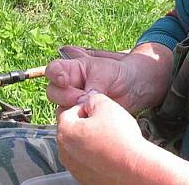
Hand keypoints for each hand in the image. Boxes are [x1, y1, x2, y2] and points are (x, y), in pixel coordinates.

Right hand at [46, 43, 172, 115]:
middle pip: (53, 92)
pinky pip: (71, 120)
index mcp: (73, 69)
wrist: (135, 87)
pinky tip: (92, 116)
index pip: (53, 70)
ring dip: (73, 109)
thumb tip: (83, 101)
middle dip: (66, 96)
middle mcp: (69, 85)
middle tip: (83, 98)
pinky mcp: (80, 114)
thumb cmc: (120, 73)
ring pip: (60, 107)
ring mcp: (73, 101)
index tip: (65, 81)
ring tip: (90, 107)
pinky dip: (79, 120)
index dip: (55, 75)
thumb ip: (92, 85)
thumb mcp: (106, 72)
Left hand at [57, 92, 143, 184]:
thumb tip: (90, 102)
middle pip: (72, 130)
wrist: (134, 167)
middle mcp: (65, 152)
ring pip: (79, 146)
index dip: (85, 107)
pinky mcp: (84, 177)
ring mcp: (74, 167)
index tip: (99, 110)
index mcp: (66, 131)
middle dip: (86, 124)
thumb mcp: (107, 106)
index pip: (68, 111)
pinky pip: (87, 161)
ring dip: (91, 140)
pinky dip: (95, 155)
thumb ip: (93, 99)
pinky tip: (111, 152)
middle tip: (106, 123)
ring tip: (110, 139)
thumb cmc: (120, 138)